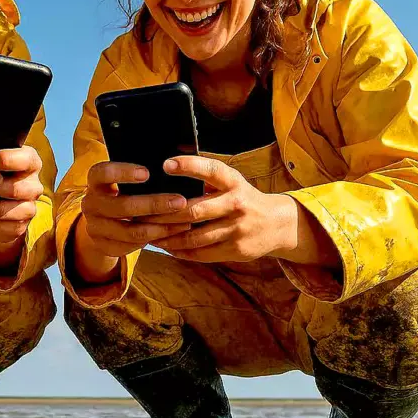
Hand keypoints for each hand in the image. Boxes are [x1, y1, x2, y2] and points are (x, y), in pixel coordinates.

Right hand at [79, 162, 191, 258]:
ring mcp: (95, 227)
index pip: (103, 172)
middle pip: (123, 206)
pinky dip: (154, 239)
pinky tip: (172, 233)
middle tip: (181, 201)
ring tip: (184, 222)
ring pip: (130, 231)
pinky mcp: (104, 245)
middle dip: (155, 204)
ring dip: (160, 227)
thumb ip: (140, 175)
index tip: (147, 173)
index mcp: (95, 181)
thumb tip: (173, 167)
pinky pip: (132, 246)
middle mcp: (90, 204)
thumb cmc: (121, 192)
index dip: (123, 172)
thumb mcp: (123, 181)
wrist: (102, 221)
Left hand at [146, 156, 303, 262]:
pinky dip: (180, 251)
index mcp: (233, 182)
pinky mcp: (236, 250)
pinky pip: (202, 253)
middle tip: (140, 214)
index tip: (165, 164)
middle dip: (164, 214)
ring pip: (194, 236)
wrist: (277, 224)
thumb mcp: (230, 182)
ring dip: (168, 237)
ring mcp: (238, 229)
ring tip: (147, 234)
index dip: (189, 166)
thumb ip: (205, 177)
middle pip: (194, 210)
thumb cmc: (241, 198)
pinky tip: (165, 246)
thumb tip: (166, 166)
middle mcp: (237, 203)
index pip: (211, 170)